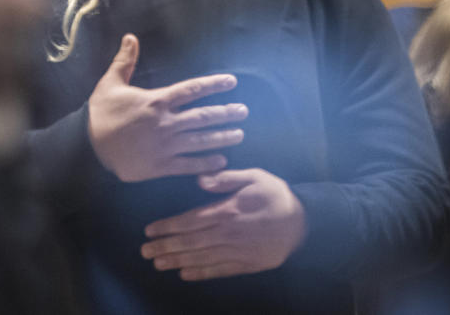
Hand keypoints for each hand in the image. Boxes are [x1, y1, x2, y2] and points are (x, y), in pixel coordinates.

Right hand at [87, 34, 247, 181]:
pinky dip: (205, 164)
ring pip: (200, 141)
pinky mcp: (159, 166)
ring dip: (222, 137)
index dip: (213, 85)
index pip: (191, 90)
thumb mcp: (110, 83)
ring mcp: (164, 146)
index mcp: (156, 101)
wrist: (86, 146)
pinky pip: (187, 165)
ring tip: (240, 134)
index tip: (231, 82)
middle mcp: (165, 123)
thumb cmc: (100, 113)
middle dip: (225, 113)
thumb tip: (131, 37)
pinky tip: (221, 161)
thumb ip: (125, 61)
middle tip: (243, 111)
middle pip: (202, 116)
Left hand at [140, 168, 306, 280]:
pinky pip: (219, 271)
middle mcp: (228, 234)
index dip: (168, 226)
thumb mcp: (255, 176)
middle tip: (144, 251)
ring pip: (201, 258)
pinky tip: (185, 274)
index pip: (190, 220)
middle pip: (190, 242)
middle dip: (165, 247)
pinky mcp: (246, 264)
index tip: (149, 231)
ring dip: (177, 261)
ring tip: (158, 263)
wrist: (304, 222)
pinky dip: (201, 273)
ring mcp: (237, 251)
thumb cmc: (276, 194)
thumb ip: (226, 178)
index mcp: (228, 210)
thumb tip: (200, 180)